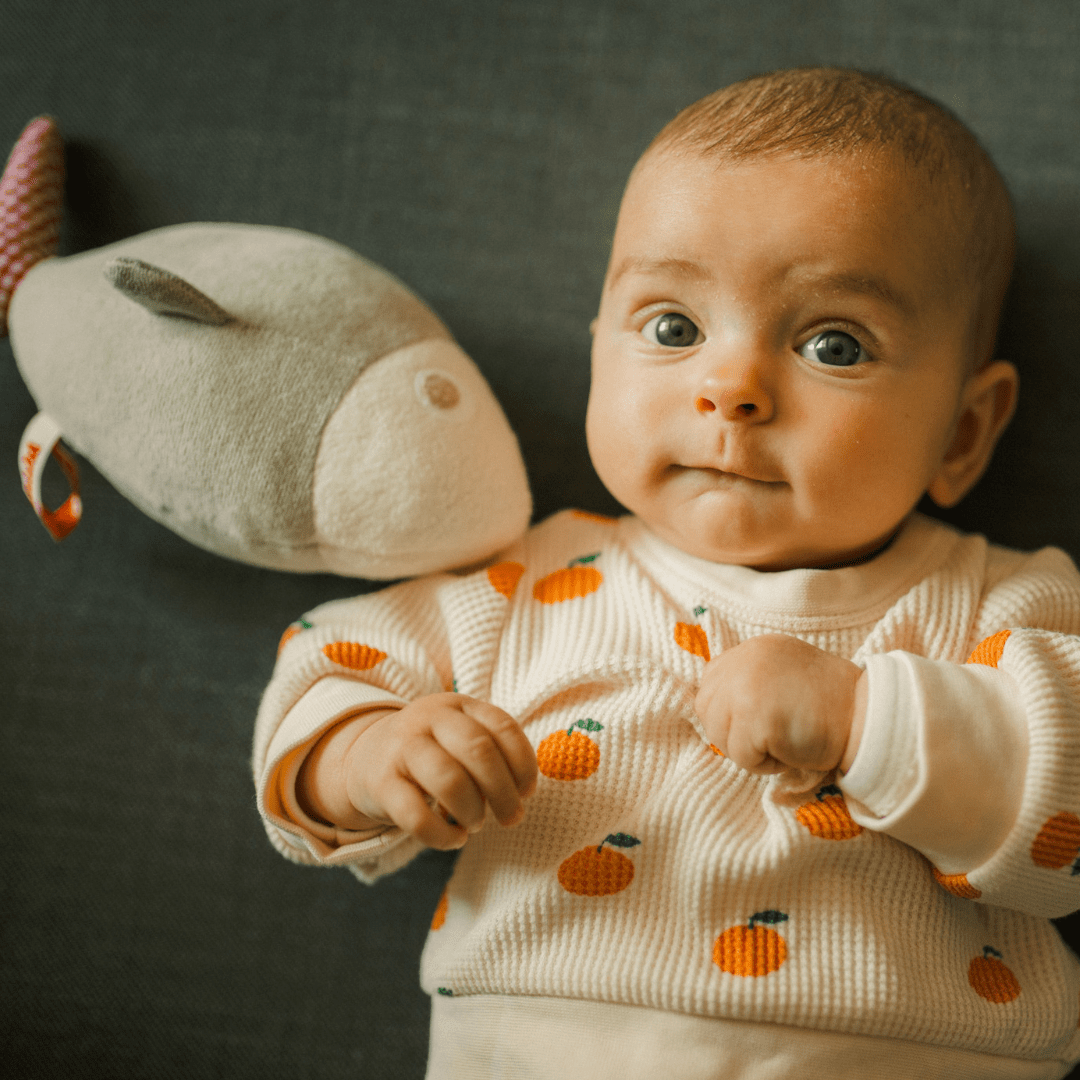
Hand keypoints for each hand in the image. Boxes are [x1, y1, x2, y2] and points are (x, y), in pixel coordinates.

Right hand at [297, 693, 537, 849]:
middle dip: (504, 792)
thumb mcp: (460, 738)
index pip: (503, 726)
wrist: (367, 758)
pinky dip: (443, 836)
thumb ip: (492, 756)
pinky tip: (454, 838)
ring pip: (449, 780)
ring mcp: (402, 748)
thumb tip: (519, 797)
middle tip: (512, 818)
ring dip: (473, 811)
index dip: (523, 763)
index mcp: (458, 704)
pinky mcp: (381, 783)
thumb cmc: (432, 753)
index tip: (527, 791)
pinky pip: (416, 816)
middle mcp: (429, 718)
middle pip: (478, 750)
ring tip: (475, 823)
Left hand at [694, 634, 866, 773]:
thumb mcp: (785, 676)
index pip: (710, 682)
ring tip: (786, 740)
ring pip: (720, 735)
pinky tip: (792, 750)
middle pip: (707, 709)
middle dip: (734, 733)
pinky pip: (741, 757)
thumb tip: (715, 708)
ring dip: (750, 750)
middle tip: (774, 736)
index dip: (728, 711)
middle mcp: (745, 660)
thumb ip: (752, 682)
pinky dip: (765, 765)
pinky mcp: (754, 716)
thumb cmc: (832, 707)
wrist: (870, 718)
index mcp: (753, 649)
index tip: (760, 721)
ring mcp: (746, 685)